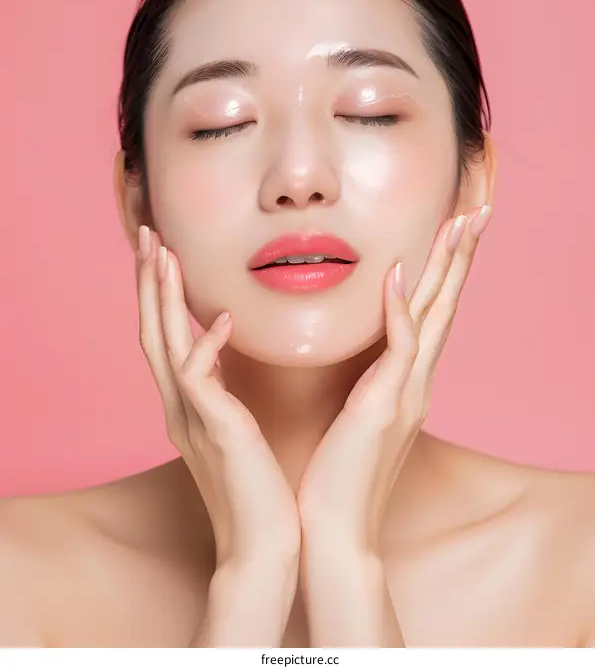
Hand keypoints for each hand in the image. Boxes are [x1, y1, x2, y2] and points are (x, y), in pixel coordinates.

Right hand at [135, 225, 300, 571]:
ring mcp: (191, 417)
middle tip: (146, 233)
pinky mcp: (213, 430)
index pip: (166, 335)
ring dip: (160, 297)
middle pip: (153, 329)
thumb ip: (222, 390)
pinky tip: (220, 317)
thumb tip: (224, 351)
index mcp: (189, 403)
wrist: (264, 544)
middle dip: (148, 281)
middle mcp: (180, 406)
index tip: (163, 251)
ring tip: (160, 253)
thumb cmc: (259, 486)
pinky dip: (204, 345)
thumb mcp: (235, 427)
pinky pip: (198, 378)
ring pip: (164, 344)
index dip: (160, 292)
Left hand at [297, 205, 492, 553]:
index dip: (443, 272)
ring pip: (433, 316)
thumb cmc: (339, 474)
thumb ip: (368, 383)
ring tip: (461, 223)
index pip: (430, 314)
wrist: (334, 530)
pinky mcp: (384, 406)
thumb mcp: (357, 417)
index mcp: (406, 382)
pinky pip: (398, 348)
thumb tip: (364, 362)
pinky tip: (399, 273)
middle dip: (460, 256)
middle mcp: (414, 382)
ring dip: (447, 267)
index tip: (452, 232)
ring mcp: (404, 392)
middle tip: (478, 212)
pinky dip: (401, 310)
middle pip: (444, 305)